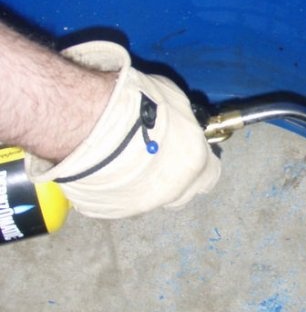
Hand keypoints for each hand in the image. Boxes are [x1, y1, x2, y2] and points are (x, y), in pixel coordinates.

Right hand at [24, 42, 221, 218]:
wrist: (88, 123)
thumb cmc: (134, 105)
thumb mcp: (174, 101)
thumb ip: (183, 122)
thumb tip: (180, 125)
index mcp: (193, 163)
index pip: (211, 174)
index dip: (200, 163)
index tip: (190, 152)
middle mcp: (170, 191)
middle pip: (182, 193)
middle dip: (175, 179)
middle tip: (158, 158)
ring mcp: (138, 205)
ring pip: (148, 200)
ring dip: (143, 186)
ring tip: (125, 163)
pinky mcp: (105, 210)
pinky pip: (115, 202)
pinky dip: (113, 190)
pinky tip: (102, 171)